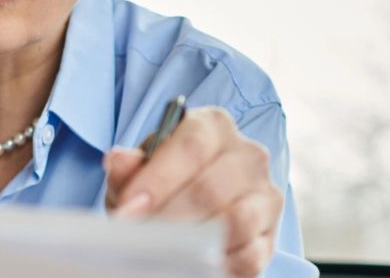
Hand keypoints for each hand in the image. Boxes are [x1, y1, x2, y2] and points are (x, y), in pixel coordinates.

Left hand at [104, 107, 282, 277]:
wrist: (190, 208)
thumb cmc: (164, 183)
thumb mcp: (140, 172)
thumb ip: (129, 167)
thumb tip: (119, 160)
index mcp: (213, 126)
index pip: (191, 146)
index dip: (158, 179)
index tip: (130, 207)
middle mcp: (247, 155)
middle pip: (211, 188)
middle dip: (171, 217)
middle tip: (141, 239)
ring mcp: (265, 194)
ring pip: (236, 221)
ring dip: (196, 243)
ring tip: (165, 253)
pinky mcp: (270, 234)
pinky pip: (250, 254)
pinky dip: (221, 265)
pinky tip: (193, 265)